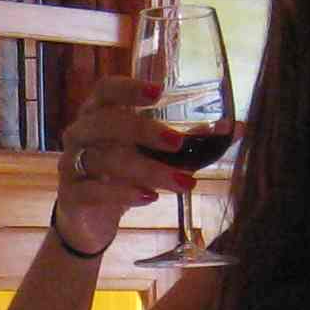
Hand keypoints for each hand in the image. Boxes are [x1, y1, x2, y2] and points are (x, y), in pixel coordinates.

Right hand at [52, 77, 189, 256]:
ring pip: (106, 160)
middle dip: (143, 130)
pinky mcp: (71, 196)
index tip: (159, 92)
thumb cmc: (122, 176)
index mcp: (98, 114)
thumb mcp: (152, 155)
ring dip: (148, 170)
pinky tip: (150, 198)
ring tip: (183, 182)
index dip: (129, 88)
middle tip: (178, 143)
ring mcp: (71, 165)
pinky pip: (94, 191)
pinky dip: (124, 194)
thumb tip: (237, 129)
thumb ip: (189, 141)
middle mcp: (80, 134)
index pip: (105, 90)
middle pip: (105, 122)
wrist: (87, 221)